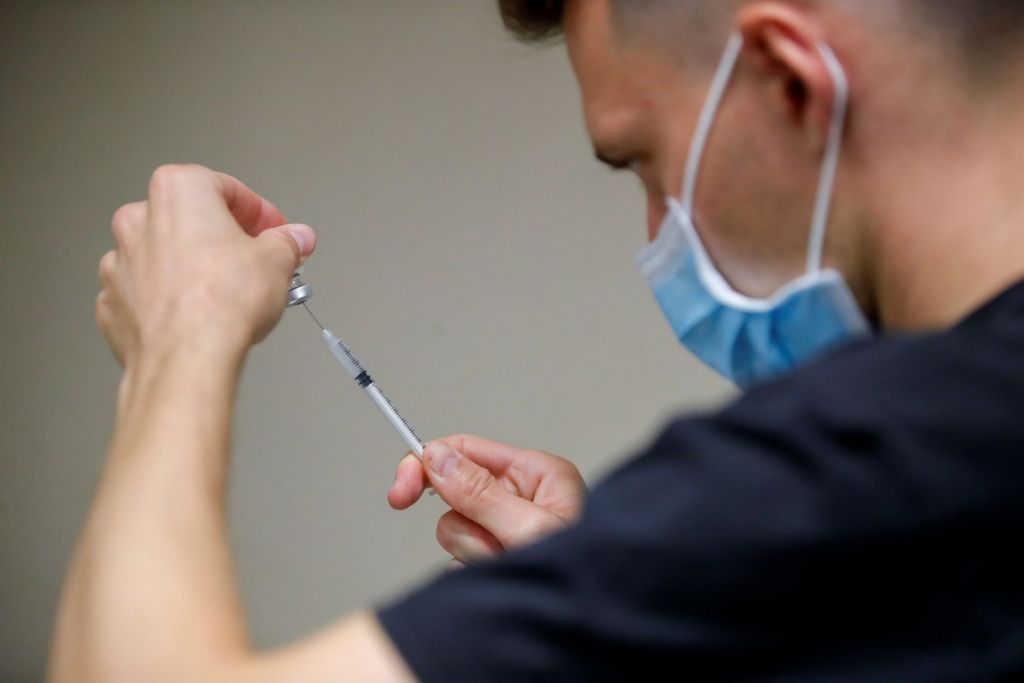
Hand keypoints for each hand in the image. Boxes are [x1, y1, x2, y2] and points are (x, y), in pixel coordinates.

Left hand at [96, 164, 315, 368]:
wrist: (186, 358)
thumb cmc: (220, 302)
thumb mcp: (277, 261)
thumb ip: (287, 242)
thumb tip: (295, 239)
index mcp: (178, 192)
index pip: (227, 189)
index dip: (258, 213)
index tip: (275, 231)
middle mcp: (140, 220)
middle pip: (190, 220)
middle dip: (223, 238)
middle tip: (255, 261)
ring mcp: (120, 262)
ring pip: (163, 256)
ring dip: (192, 268)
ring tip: (226, 293)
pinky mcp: (112, 303)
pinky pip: (146, 293)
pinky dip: (168, 301)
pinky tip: (196, 316)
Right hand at [388, 435, 586, 569]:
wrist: (596, 621)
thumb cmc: (585, 571)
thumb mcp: (530, 528)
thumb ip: (481, 494)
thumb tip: (438, 458)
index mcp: (535, 473)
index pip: (467, 450)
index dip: (427, 464)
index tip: (401, 491)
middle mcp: (521, 497)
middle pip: (455, 495)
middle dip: (469, 526)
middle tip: (487, 547)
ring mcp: (508, 529)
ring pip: (456, 531)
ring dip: (477, 553)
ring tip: (512, 563)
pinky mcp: (498, 557)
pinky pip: (461, 559)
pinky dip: (475, 571)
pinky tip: (504, 577)